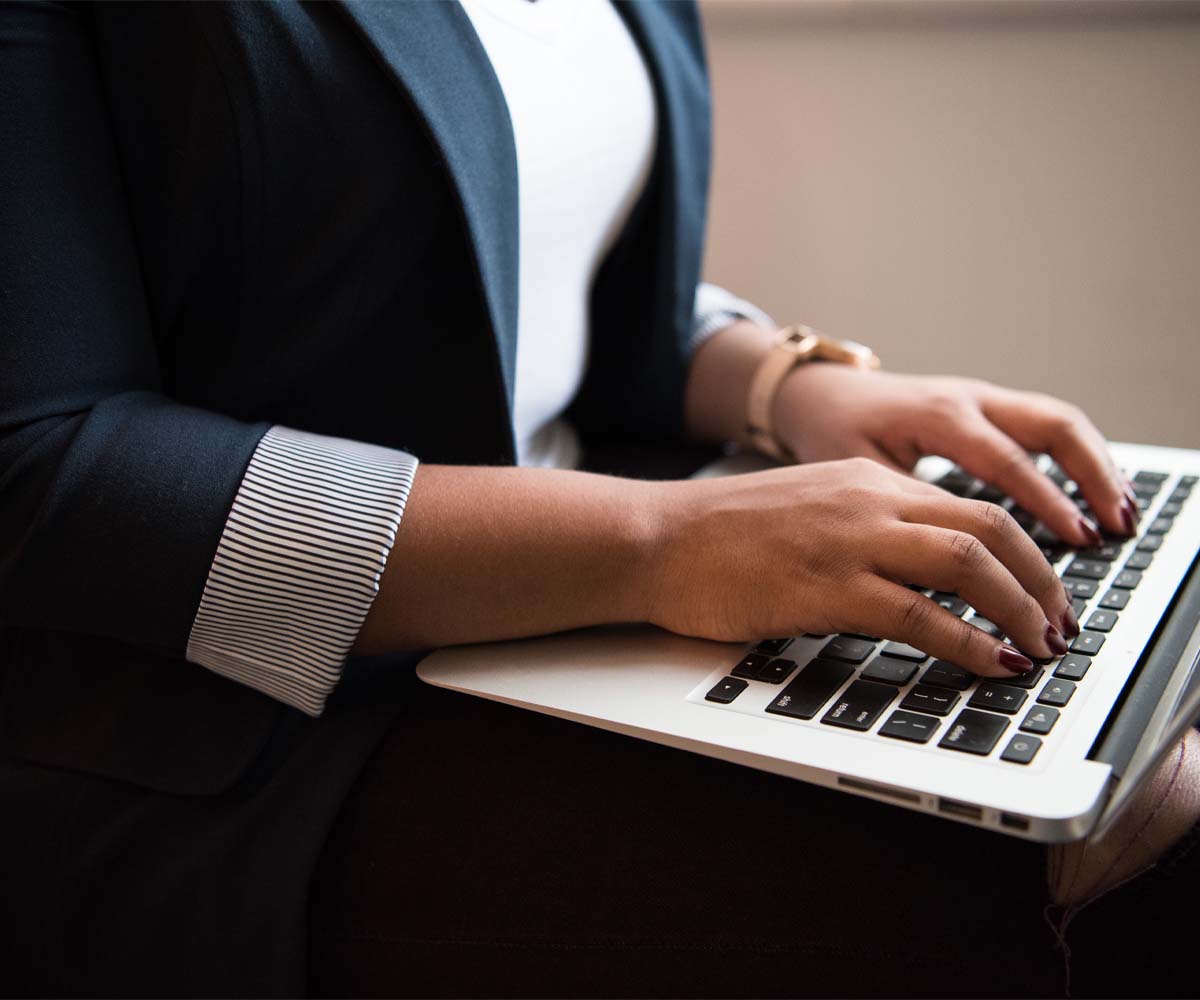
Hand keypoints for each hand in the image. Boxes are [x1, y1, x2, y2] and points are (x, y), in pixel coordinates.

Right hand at [646, 457, 1075, 676]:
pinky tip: (990, 663)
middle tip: (1058, 623)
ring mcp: (848, 542)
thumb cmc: (719, 534)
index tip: (1042, 591)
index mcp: (866, 480)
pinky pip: (919, 615)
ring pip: (968, 564)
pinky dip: (968, 642)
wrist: (656, 538)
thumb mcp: (808, 510)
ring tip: (1039, 646)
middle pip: (990, 528)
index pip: (973, 507)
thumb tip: (919, 575)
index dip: (1024, 553)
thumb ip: (865, 528)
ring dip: (1019, 609)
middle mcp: (868, 501)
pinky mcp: (825, 588)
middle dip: (1041, 581)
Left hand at [772, 365, 1135, 546]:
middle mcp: (968, 400)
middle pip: (1053, 426)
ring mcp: (982, 398)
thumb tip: (945, 567)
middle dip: (1092, 477)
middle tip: (1116, 526)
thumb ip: (904, 513)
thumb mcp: (858, 474)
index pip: (1008, 460)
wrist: (820, 395)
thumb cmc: (833, 434)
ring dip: (1096, 465)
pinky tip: (1095, 493)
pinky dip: (1078, 457)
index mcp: (937, 416)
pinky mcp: (988, 407)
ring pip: (1059, 421)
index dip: (1046, 502)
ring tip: (1121, 515)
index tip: (1077, 539)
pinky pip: (1046, 424)